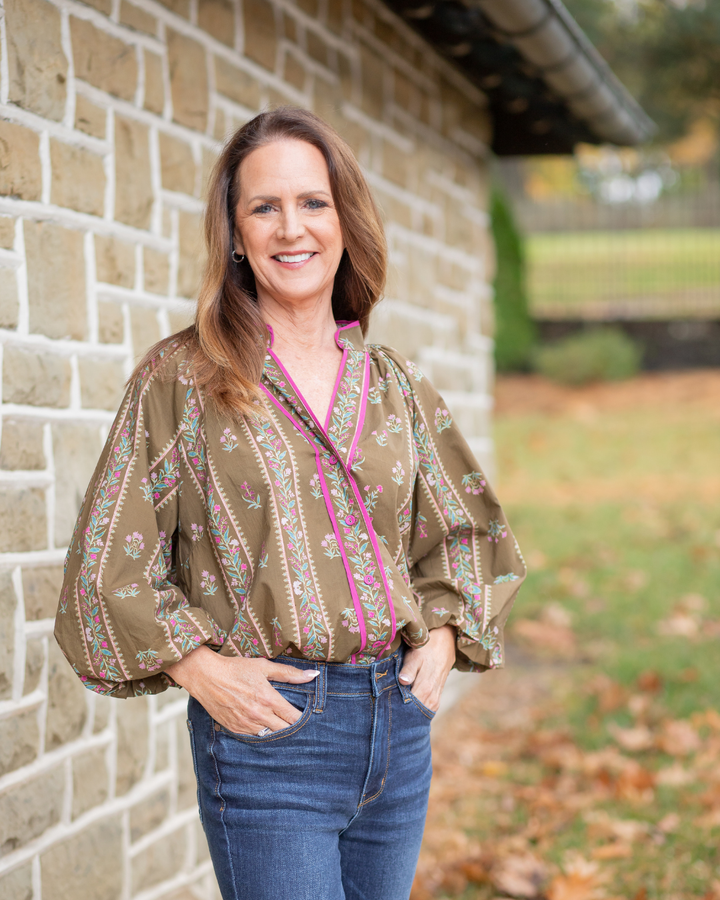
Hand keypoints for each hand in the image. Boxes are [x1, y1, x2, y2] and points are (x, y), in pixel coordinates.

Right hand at [167, 646, 318, 734]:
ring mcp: (246, 724)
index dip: (304, 719)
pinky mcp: (235, 729)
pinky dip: (262, 735)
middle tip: (298, 725)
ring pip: (270, 737)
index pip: (294, 718)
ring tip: (283, 728)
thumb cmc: (235, 669)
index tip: (308, 717)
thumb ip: (289, 673)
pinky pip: (254, 738)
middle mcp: (259, 715)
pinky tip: (265, 729)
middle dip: (293, 729)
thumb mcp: (263, 666)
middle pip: (284, 732)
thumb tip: (313, 675)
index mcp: (268, 699)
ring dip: (278, 733)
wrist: (205, 676)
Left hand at [398, 625, 455, 711]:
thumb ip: (409, 670)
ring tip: (398, 713)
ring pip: (423, 711)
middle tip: (390, 713)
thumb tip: (403, 681)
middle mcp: (432, 695)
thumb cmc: (426, 648)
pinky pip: (429, 707)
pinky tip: (410, 710)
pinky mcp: (438, 694)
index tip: (388, 709)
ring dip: (412, 712)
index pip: (410, 706)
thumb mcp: (415, 655)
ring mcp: (436, 696)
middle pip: (416, 711)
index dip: (398, 709)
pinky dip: (420, 710)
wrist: (445, 642)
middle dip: (404, 713)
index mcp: (425, 687)